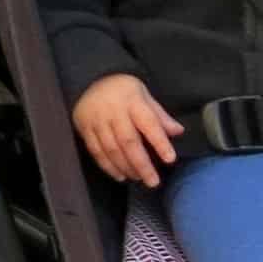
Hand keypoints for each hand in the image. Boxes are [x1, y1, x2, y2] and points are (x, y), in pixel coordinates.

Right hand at [72, 73, 184, 189]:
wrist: (89, 79)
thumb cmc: (124, 91)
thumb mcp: (144, 95)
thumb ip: (160, 115)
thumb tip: (178, 132)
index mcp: (133, 101)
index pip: (149, 123)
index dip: (159, 142)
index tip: (170, 159)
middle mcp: (114, 111)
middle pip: (128, 141)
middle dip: (142, 164)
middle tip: (153, 182)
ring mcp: (97, 120)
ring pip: (111, 149)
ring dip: (126, 167)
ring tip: (138, 178)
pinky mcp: (84, 127)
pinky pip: (96, 150)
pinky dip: (108, 166)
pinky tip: (119, 176)